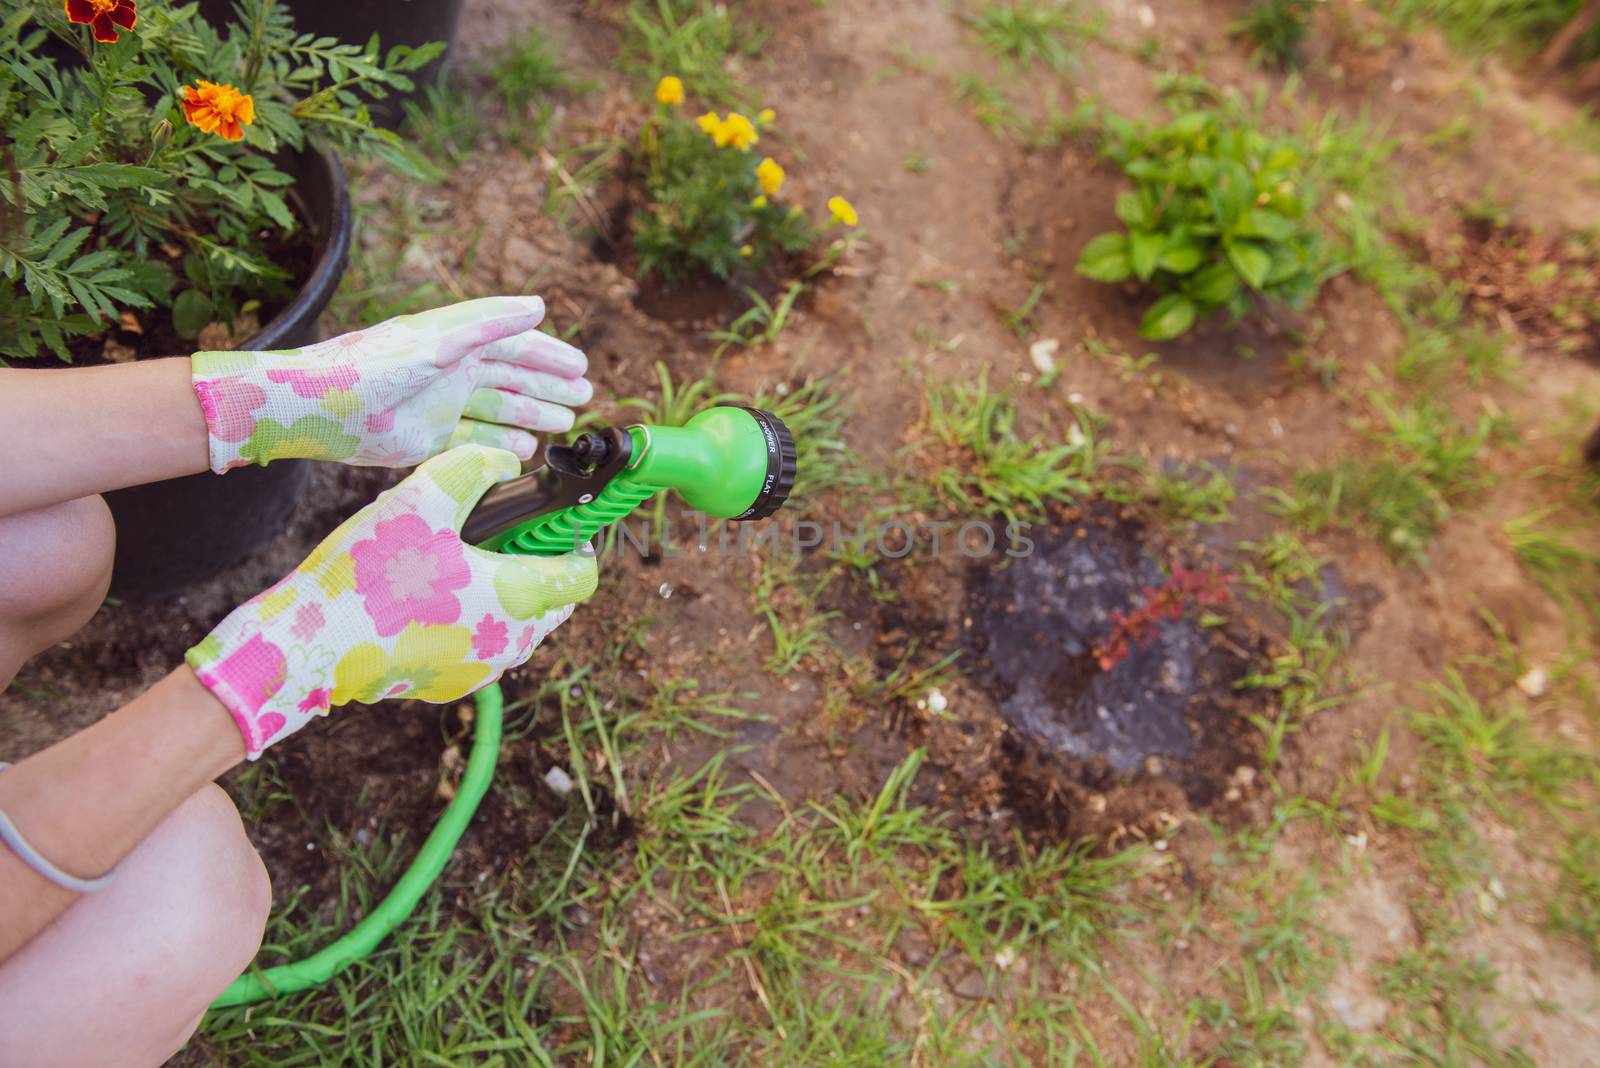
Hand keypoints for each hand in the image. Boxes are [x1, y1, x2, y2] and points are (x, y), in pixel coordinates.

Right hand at [186, 446, 597, 757]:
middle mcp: (511, 645)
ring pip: (517, 624)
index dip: (573, 542)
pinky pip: (480, 645)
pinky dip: (470, 619)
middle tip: (491, 534)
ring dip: (501, 591)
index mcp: (519, 600)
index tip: (547, 521)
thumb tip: (507, 464)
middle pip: (553, 600)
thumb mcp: (422, 498)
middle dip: (534, 564)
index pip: (583, 575)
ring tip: (450, 560)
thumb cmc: (367, 574)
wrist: (307, 647)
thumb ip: (476, 468)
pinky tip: (425, 594)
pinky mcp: (449, 686)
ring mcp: (481, 671)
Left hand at [190, 297, 590, 470]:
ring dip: (532, 415)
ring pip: (498, 410)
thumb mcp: (438, 342)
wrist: (320, 408)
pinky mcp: (428, 438)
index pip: (513, 345)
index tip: (581, 367)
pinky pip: (474, 441)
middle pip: (511, 378)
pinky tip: (526, 450)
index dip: (548, 355)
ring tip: (564, 424)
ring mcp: (442, 406)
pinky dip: (501, 446)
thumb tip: (539, 306)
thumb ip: (489, 324)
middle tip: (584, 397)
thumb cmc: (373, 367)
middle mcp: (452, 372)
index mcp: (455, 343)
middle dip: (548, 386)